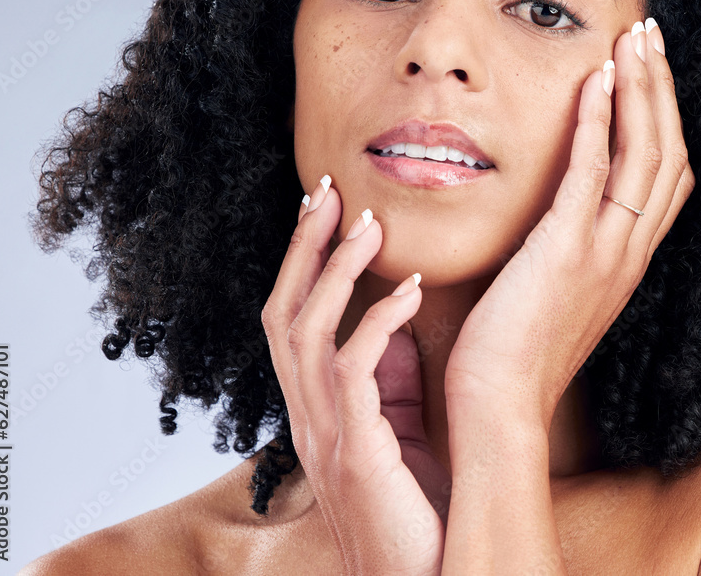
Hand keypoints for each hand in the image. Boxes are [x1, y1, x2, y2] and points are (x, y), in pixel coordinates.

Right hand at [261, 182, 449, 575]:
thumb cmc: (418, 509)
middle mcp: (307, 416)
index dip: (301, 261)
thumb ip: (388, 372)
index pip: (291, 318)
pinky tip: (413, 290)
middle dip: (303, 247)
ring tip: (372, 226)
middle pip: (282, 312)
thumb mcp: (396, 427)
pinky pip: (354, 371)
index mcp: (315, 408)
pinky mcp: (356, 454)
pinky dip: (379, 322)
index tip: (324, 208)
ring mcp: (325, 436)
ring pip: (307, 331)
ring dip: (337, 271)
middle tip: (328, 190)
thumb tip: (398, 308)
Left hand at [444, 19, 694, 429]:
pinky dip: (601, 122)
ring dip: (642, 89)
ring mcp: (605, 252)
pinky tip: (595, 79)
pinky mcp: (567, 252)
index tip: (649, 68)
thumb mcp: (553, 289)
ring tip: (634, 38)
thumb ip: (566, 245)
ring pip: (646, 154)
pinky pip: (595, 174)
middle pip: (669, 151)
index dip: (665, 116)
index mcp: (626, 259)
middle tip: (651, 33)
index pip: (669, 174)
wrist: (499, 405)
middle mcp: (629, 251)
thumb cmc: (514, 349)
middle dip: (662, 87)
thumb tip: (553, 209)